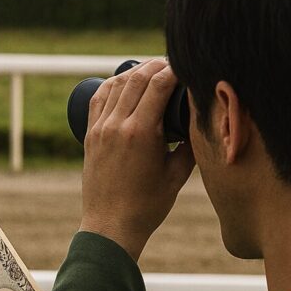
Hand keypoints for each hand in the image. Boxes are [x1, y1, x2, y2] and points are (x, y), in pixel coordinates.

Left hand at [79, 59, 194, 259]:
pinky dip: (112, 85)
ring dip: (135, 71)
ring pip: (116, 85)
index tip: (187, 67)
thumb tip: (201, 121)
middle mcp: (117, 125)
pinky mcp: (90, 135)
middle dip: (157, 65)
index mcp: (141, 132)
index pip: (159, 85)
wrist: (111, 226)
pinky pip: (99, 99)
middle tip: (173, 64)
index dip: (175, 70)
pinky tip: (123, 81)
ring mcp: (100, 129)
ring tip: (152, 69)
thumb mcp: (177, 175)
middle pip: (137, 78)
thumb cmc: (147, 206)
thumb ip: (190, 145)